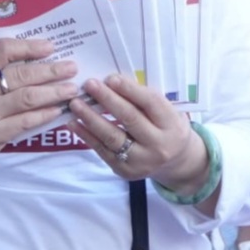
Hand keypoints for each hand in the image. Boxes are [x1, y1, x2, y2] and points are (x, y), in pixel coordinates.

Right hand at [0, 38, 79, 182]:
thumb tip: (34, 57)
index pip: (1, 50)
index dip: (28, 46)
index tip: (50, 47)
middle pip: (21, 74)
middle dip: (51, 70)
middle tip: (72, 68)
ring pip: (28, 97)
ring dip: (54, 92)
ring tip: (71, 88)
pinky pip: (26, 121)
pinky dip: (45, 114)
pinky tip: (57, 109)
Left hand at [68, 74, 207, 193]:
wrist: (175, 161)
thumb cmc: (166, 127)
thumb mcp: (165, 111)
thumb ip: (142, 99)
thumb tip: (110, 82)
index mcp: (171, 124)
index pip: (150, 103)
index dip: (129, 89)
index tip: (110, 78)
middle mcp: (159, 145)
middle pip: (129, 118)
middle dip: (107, 99)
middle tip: (89, 85)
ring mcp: (141, 161)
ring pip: (112, 137)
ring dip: (90, 118)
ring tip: (75, 104)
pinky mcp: (125, 171)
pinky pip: (102, 151)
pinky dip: (86, 136)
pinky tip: (74, 123)